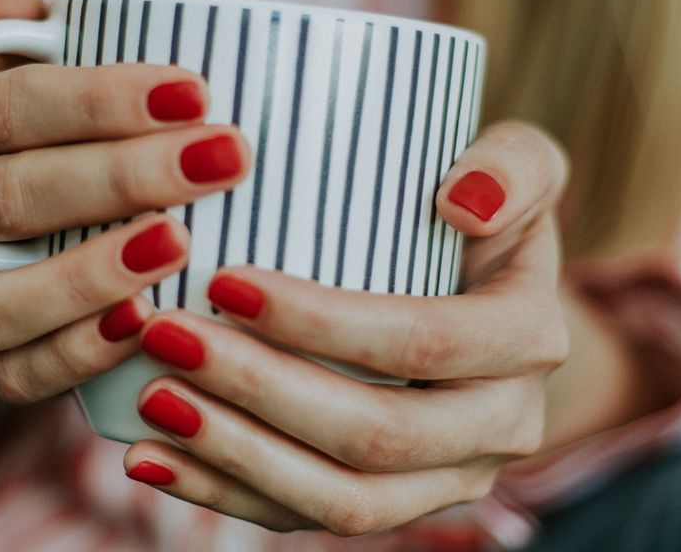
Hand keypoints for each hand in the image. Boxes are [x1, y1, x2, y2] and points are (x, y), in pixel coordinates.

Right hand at [0, 0, 249, 462]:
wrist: (2, 243)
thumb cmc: (44, 140)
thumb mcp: (29, 76)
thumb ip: (20, 36)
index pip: (11, 106)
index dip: (99, 100)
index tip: (197, 90)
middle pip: (14, 197)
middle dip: (121, 178)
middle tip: (223, 158)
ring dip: (87, 275)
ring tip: (178, 245)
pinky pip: (13, 370)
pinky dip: (75, 354)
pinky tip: (143, 326)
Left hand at [121, 122, 569, 534]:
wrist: (483, 303)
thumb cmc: (479, 217)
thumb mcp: (519, 167)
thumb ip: (512, 164)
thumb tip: (463, 200)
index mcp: (528, 340)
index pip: (423, 342)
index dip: (323, 322)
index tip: (224, 281)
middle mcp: (501, 426)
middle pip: (378, 437)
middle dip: (262, 392)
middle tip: (168, 337)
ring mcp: (448, 479)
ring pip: (344, 501)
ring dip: (238, 456)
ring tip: (153, 401)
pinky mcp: (395, 505)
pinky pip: (309, 519)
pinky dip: (226, 494)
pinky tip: (153, 457)